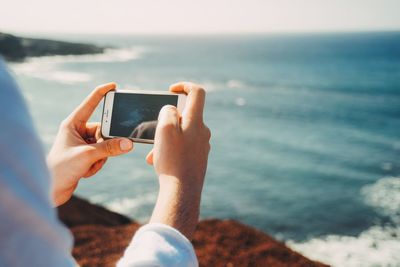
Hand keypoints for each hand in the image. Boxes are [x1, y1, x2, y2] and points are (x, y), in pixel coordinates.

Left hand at [47, 83, 132, 206]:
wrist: (52, 190)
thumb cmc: (61, 169)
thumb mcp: (88, 156)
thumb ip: (110, 148)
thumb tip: (128, 143)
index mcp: (72, 124)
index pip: (90, 104)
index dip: (102, 93)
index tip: (114, 86)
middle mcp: (77, 131)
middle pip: (104, 130)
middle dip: (104, 145)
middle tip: (97, 154)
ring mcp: (82, 143)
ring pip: (105, 145)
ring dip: (100, 158)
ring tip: (87, 166)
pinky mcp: (85, 155)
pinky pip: (102, 155)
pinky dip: (97, 164)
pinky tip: (85, 172)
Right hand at [147, 82, 210, 238]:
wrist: (182, 192)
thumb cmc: (173, 160)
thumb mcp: (165, 129)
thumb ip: (168, 112)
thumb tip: (172, 109)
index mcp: (196, 121)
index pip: (197, 92)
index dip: (184, 86)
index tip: (170, 90)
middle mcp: (203, 131)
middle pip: (185, 114)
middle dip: (167, 120)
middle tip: (154, 131)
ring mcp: (202, 145)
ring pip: (181, 133)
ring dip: (165, 138)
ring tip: (153, 153)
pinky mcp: (198, 157)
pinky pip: (182, 147)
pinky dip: (170, 149)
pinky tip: (158, 161)